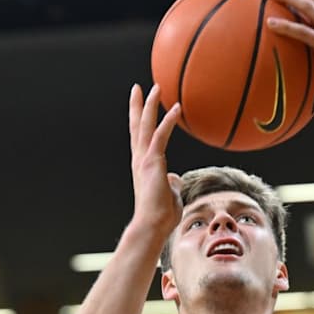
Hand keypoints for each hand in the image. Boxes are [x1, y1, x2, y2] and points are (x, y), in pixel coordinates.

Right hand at [129, 84, 182, 233]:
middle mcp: (140, 160)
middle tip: (139, 87)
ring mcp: (145, 160)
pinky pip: (161, 136)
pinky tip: (177, 108)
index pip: (139, 138)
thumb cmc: (161, 216)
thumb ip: (172, 183)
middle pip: (137, 127)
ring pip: (146, 126)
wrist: (152, 225)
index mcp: (143, 166)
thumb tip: (175, 178)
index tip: (139, 104)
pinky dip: (168, 121)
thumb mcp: (170, 195)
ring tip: (157, 87)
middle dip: (138, 106)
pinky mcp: (153, 162)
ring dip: (151, 105)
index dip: (139, 120)